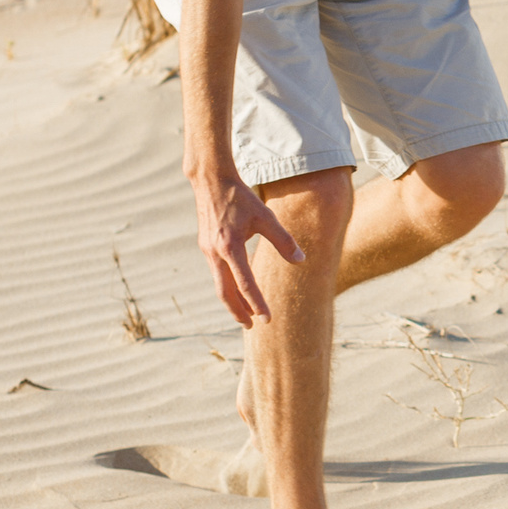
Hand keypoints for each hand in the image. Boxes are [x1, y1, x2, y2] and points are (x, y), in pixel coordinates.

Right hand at [193, 169, 302, 326]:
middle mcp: (215, 253)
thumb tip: (302, 260)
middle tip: (251, 327)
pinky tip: (236, 290)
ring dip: (231, 301)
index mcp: (230, 247)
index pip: (245, 284)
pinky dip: (226, 286)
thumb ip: (284, 240)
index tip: (267, 320)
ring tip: (244, 314)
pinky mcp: (205, 246)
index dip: (257, 304)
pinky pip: (216, 273)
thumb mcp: (266, 217)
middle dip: (238, 311)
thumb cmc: (241, 198)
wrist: (211, 181)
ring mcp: (207, 250)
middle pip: (225, 292)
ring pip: (219, 284)